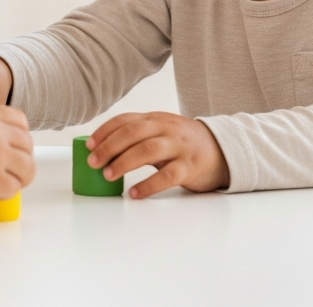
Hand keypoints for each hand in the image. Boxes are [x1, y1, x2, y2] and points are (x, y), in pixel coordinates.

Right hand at [0, 105, 33, 204]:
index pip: (20, 121)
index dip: (19, 136)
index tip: (12, 146)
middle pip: (27, 144)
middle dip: (22, 158)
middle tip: (11, 169)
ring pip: (27, 168)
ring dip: (19, 177)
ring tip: (6, 183)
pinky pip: (14, 187)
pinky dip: (6, 192)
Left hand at [86, 112, 229, 197]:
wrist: (223, 150)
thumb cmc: (183, 144)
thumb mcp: (162, 132)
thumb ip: (138, 136)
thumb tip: (102, 149)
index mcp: (156, 119)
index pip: (126, 120)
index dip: (105, 131)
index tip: (89, 144)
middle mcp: (167, 129)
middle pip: (134, 132)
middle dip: (110, 146)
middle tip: (93, 162)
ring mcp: (180, 147)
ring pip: (148, 150)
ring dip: (125, 162)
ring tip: (108, 175)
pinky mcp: (190, 167)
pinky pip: (167, 176)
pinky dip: (148, 185)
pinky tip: (134, 193)